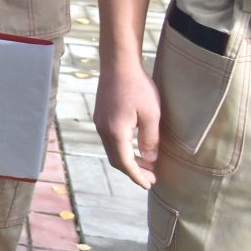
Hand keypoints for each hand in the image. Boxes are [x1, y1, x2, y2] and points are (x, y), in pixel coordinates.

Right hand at [95, 56, 160, 188]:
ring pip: (112, 150)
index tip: (149, 185)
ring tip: (145, 164)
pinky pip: (110, 140)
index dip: (137, 176)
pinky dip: (122, 149)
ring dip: (128, 160)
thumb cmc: (137, 87)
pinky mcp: (101, 116)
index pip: (125, 163)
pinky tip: (134, 147)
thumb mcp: (151, 115)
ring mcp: (99, 123)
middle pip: (116, 160)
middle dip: (133, 172)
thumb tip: (150, 159)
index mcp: (116, 132)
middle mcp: (103, 130)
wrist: (117, 64)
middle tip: (151, 178)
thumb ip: (150, 139)